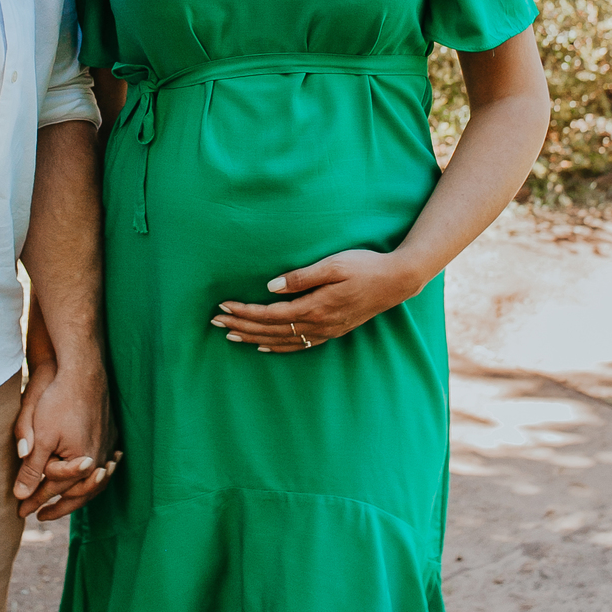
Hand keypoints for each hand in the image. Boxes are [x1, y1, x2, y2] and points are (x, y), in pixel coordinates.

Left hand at [12, 357, 118, 520]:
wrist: (82, 369)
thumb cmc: (58, 401)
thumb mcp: (40, 436)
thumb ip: (31, 468)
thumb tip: (20, 495)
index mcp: (82, 461)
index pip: (54, 490)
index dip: (34, 501)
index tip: (19, 511)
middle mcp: (100, 458)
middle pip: (77, 492)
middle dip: (57, 505)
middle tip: (39, 515)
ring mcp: (108, 445)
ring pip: (93, 481)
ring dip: (77, 493)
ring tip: (62, 501)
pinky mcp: (110, 433)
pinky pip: (102, 463)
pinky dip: (91, 476)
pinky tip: (86, 478)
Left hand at [210, 249, 419, 351]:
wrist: (396, 281)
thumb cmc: (364, 266)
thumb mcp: (333, 265)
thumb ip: (301, 277)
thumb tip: (271, 287)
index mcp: (315, 307)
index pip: (270, 314)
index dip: (245, 312)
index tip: (222, 308)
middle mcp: (318, 324)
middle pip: (271, 330)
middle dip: (242, 326)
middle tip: (215, 324)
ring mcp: (326, 331)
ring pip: (282, 340)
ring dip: (254, 338)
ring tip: (231, 336)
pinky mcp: (333, 331)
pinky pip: (298, 345)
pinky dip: (278, 346)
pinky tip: (264, 346)